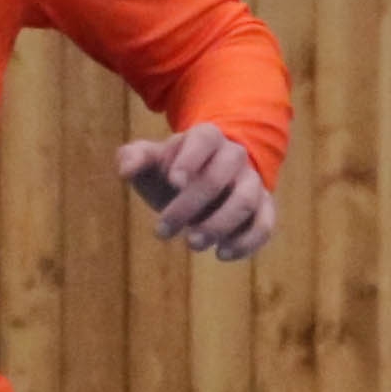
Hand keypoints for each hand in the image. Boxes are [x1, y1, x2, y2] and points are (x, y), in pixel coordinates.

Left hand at [116, 122, 276, 259]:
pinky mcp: (263, 208)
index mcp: (207, 137)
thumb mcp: (149, 163)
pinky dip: (247, 242)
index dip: (190, 159)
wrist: (200, 184)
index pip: (204, 140)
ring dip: (219, 226)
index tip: (173, 182)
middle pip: (220, 178)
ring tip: (192, 244)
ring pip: (246, 202)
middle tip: (162, 230)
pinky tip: (222, 254)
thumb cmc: (170, 173)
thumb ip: (133, 158)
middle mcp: (234, 156)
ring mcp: (252, 182)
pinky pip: (265, 224)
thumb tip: (126, 170)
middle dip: (189, 206)